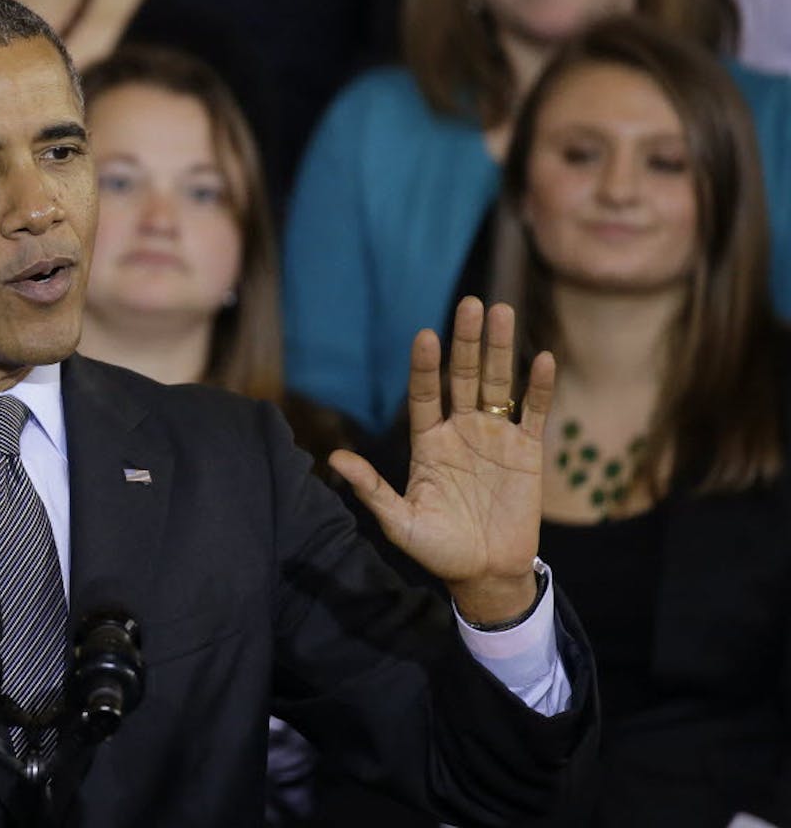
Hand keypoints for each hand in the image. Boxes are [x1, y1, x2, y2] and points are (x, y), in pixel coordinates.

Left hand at [329, 297, 554, 624]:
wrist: (485, 574)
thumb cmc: (438, 550)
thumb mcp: (399, 523)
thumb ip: (372, 490)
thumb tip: (335, 458)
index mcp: (428, 443)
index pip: (425, 394)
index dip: (425, 367)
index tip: (425, 335)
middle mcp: (460, 431)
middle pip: (463, 377)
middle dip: (466, 341)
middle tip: (470, 303)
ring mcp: (495, 437)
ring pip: (498, 383)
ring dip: (500, 349)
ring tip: (500, 310)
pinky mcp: (527, 452)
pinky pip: (534, 413)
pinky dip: (539, 387)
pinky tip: (541, 359)